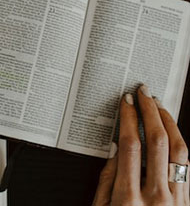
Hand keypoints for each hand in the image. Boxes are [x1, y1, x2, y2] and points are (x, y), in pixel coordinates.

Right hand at [92, 84, 189, 205]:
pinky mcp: (187, 204)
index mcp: (128, 199)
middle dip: (151, 111)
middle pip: (158, 142)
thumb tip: (116, 152)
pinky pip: (186, 168)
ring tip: (160, 107)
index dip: (129, 119)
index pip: (131, 146)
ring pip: (180, 152)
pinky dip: (178, 145)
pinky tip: (170, 135)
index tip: (126, 102)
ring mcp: (175, 201)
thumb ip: (107, 181)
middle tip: (145, 93)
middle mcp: (156, 197)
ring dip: (170, 124)